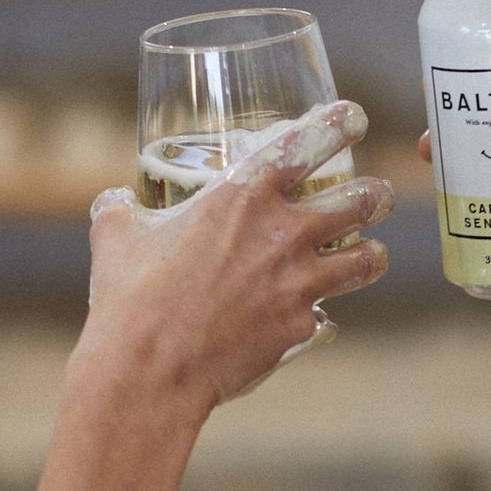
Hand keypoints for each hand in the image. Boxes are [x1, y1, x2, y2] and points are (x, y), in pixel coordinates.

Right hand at [83, 100, 391, 413]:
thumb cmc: (130, 299)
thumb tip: (114, 201)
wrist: (149, 372)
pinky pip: (324, 315)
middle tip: (376, 193)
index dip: (338, 124)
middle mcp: (283, 233)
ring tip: (372, 252)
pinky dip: (319, 313)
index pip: (308, 142)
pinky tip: (312, 316)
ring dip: (372, 252)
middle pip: (360, 200)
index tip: (353, 118)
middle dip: (375, 194)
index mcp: (242, 195)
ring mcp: (298, 284)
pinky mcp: (299, 328)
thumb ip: (122, 208)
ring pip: (366, 259)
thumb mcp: (117, 237)